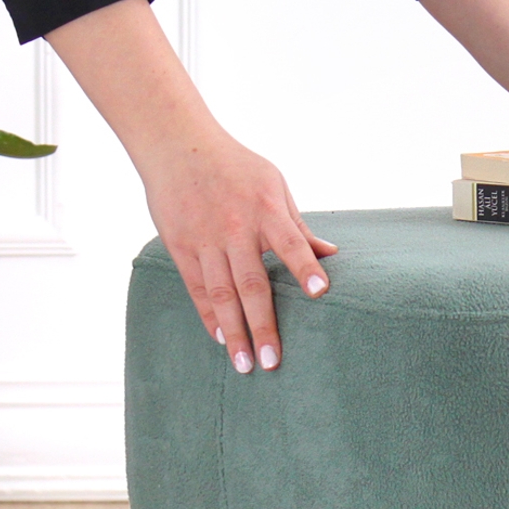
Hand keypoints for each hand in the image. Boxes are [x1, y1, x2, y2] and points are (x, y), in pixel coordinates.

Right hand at [138, 129, 334, 372]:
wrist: (176, 144)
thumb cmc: (236, 167)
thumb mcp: (274, 185)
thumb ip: (298, 226)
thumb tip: (331, 254)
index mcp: (266, 208)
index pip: (291, 242)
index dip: (306, 267)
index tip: (321, 293)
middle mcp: (235, 227)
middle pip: (251, 283)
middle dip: (263, 324)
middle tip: (272, 361)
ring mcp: (205, 239)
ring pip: (221, 294)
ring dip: (234, 332)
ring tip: (245, 365)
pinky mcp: (181, 246)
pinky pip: (197, 288)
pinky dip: (210, 316)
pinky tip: (222, 339)